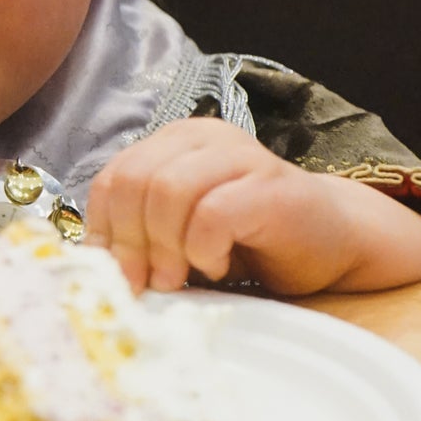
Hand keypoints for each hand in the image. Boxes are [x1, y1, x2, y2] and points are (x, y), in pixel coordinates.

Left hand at [86, 121, 420, 296]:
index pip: (113, 179)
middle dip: (132, 243)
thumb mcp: (180, 235)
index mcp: (174, 142)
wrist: (332, 243)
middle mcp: (203, 137)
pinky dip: (204, 250)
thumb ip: (140, 235)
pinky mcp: (270, 185)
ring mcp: (240, 155)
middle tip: (150, 283)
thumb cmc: (249, 242)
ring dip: (166, 247)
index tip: (118, 276)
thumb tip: (89, 267)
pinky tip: (219, 264)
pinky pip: (212, 214)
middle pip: (134, 182)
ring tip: (184, 276)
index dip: (105, 232)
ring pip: (167, 192)